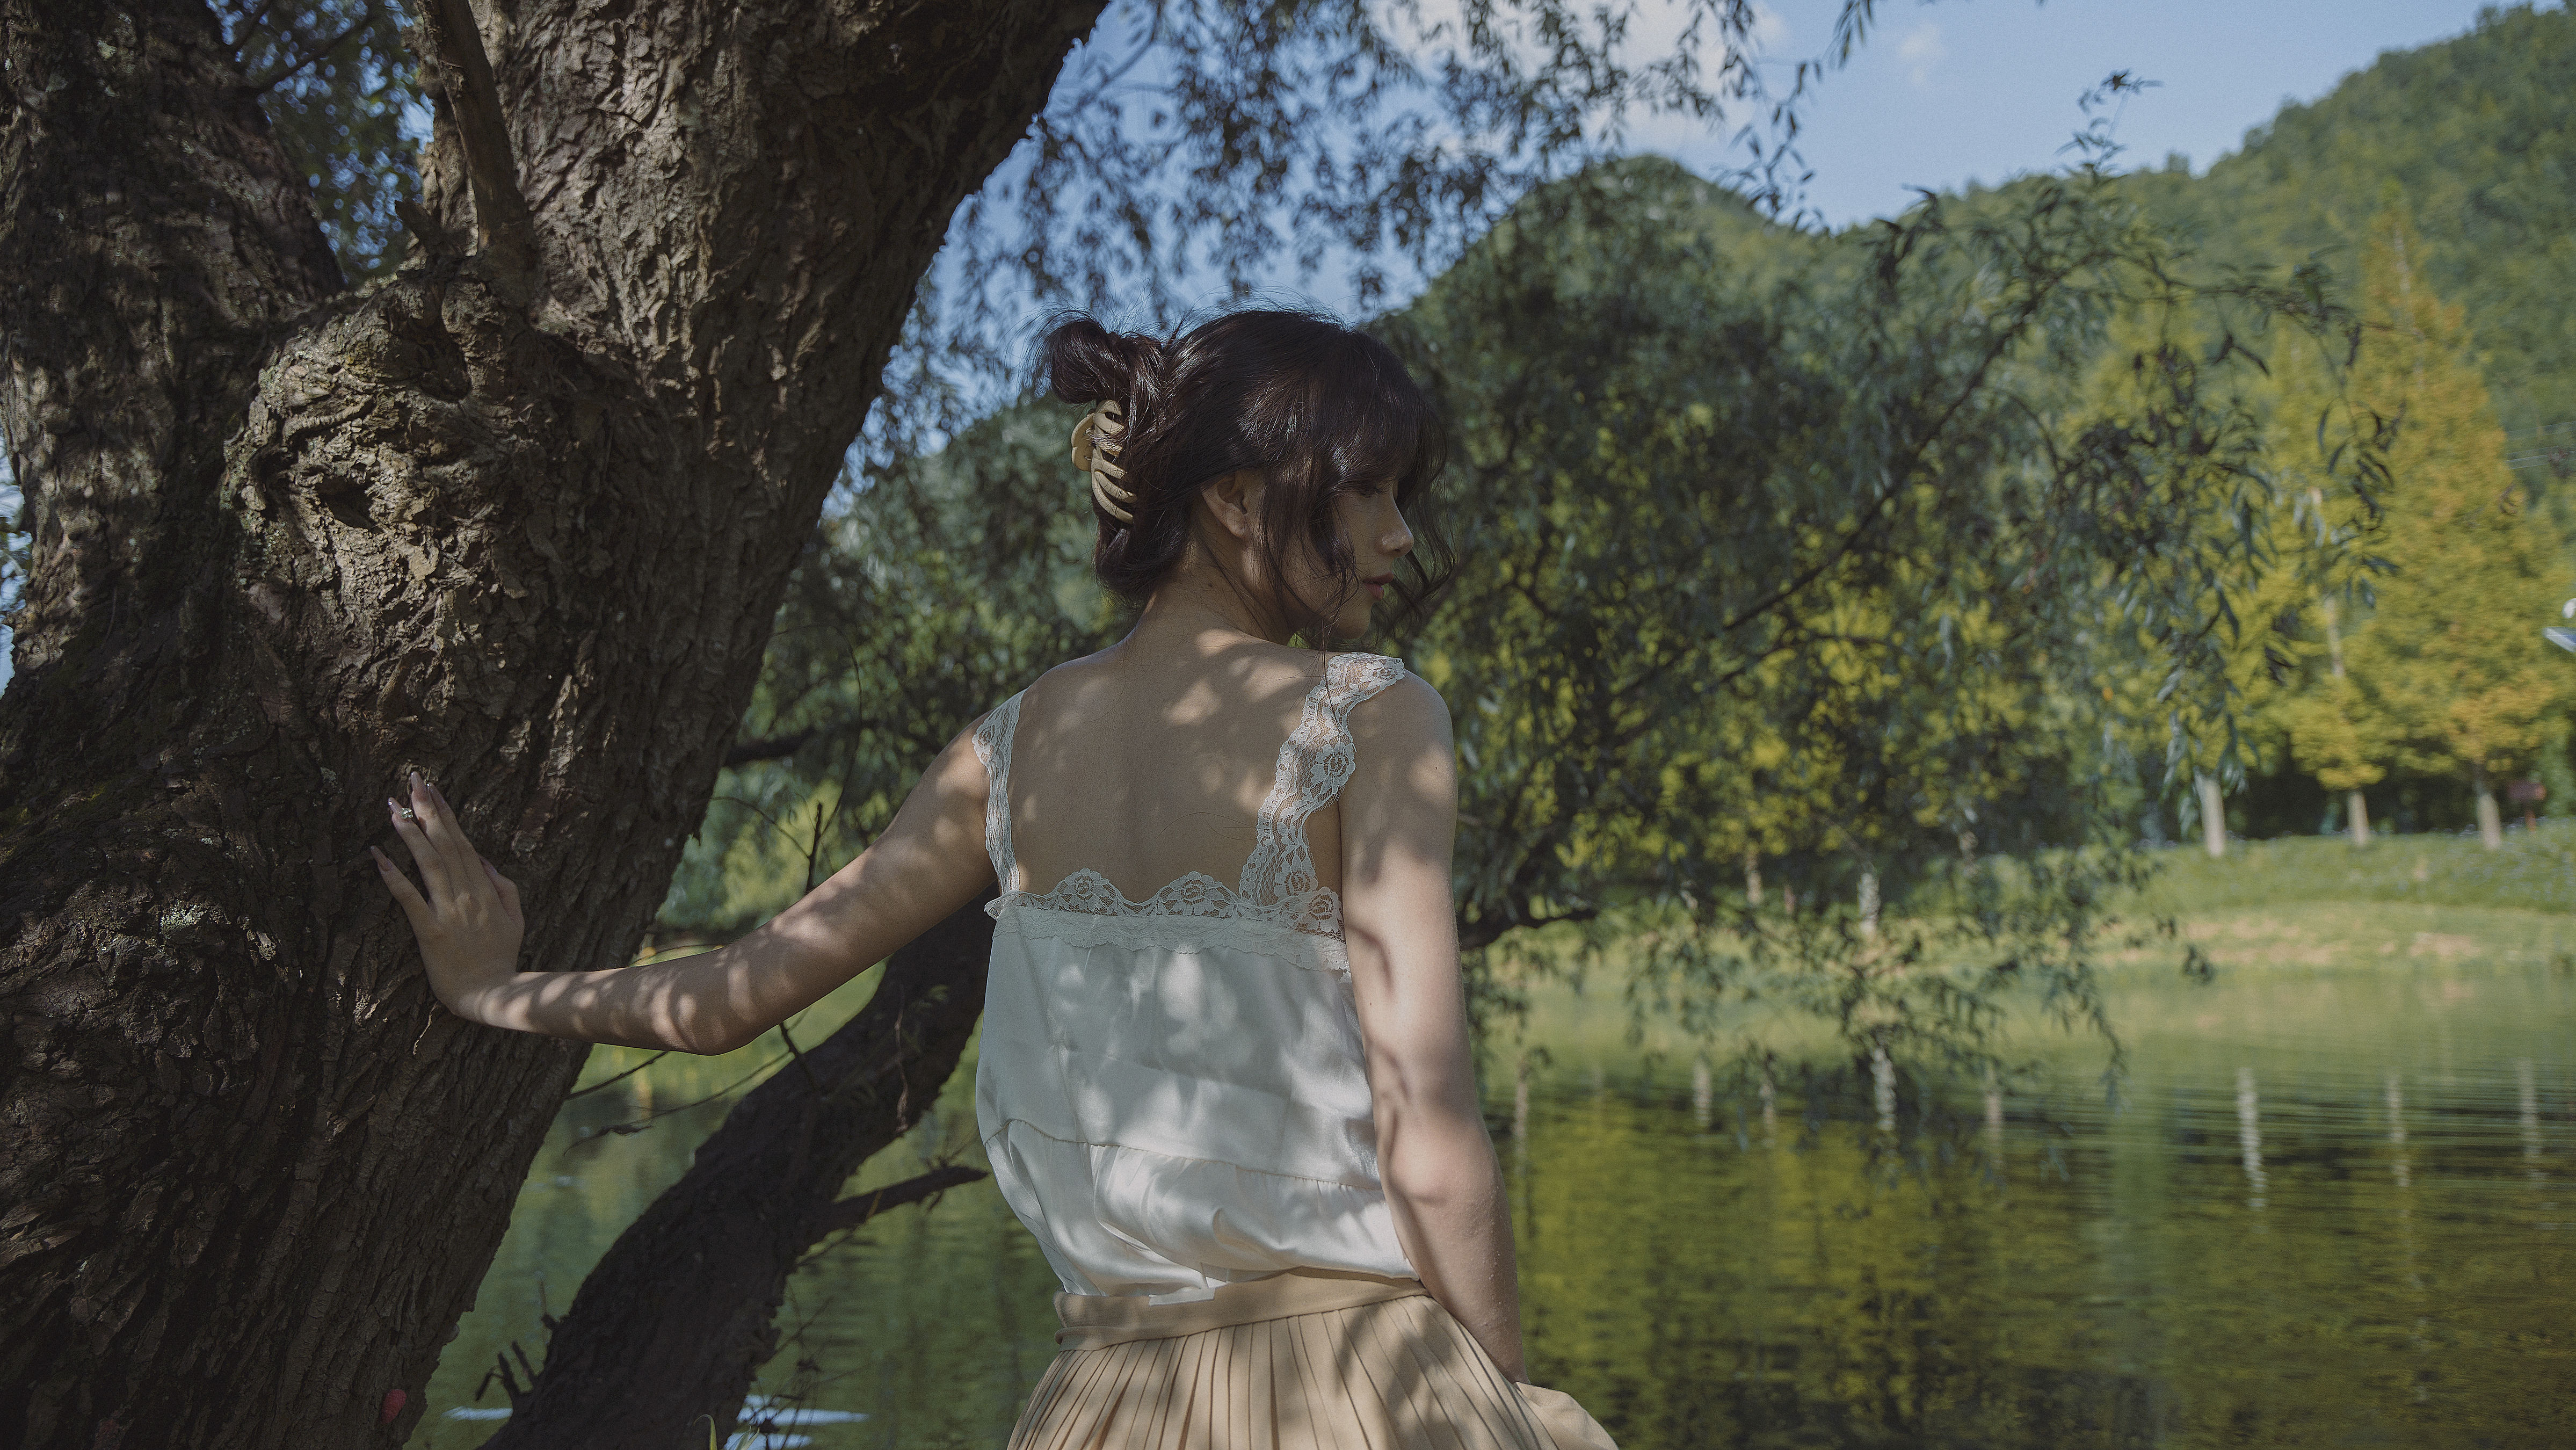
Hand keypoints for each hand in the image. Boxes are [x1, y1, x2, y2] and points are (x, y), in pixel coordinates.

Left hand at [375, 771, 524, 1018]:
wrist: (492, 993)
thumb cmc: (501, 959)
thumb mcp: (516, 920)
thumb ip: (506, 888)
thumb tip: (486, 861)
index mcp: (486, 889)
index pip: (463, 842)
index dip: (447, 814)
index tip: (434, 790)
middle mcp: (467, 894)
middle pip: (445, 844)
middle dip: (428, 810)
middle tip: (413, 781)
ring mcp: (449, 911)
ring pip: (428, 863)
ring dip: (410, 833)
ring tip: (394, 808)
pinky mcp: (430, 931)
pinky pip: (409, 898)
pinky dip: (393, 875)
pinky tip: (378, 854)